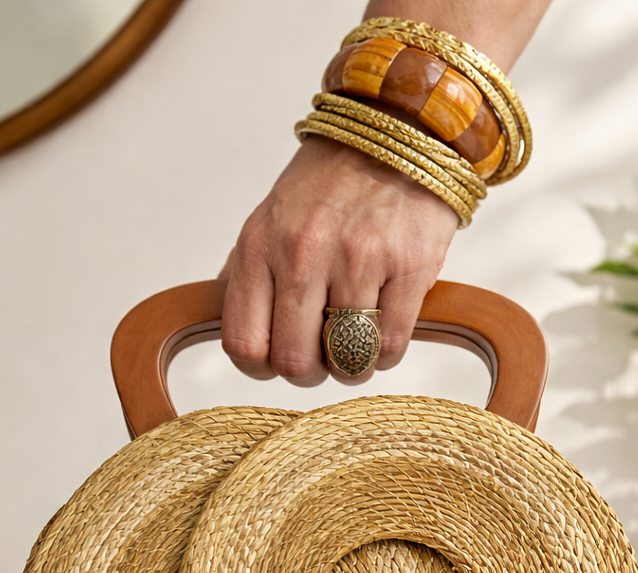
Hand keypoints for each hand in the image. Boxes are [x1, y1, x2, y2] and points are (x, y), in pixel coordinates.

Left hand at [220, 135, 458, 385]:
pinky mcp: (408, 266)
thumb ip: (245, 276)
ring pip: (348, 361)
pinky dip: (386, 353)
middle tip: (324, 356)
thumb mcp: (269, 220)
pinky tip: (384, 329)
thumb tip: (228, 328)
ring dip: (353, 365)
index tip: (279, 361)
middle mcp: (303, 253)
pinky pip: (390, 347)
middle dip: (312, 373)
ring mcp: (359, 259)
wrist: (397, 134)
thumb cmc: (329, 187)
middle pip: (296, 363)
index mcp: (260, 246)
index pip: (244, 345)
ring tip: (358, 343)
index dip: (262, 369)